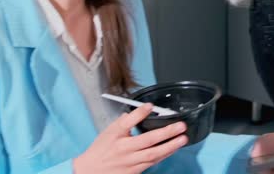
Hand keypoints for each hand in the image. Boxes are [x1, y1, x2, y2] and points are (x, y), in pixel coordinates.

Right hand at [73, 103, 187, 173]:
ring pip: (153, 154)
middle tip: (180, 126)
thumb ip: (124, 121)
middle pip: (147, 140)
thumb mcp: (109, 131)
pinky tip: (173, 149)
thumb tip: (141, 111)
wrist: (91, 171)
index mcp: (115, 136)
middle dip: (166, 132)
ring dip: (170, 146)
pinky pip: (151, 163)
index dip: (140, 113)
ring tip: (183, 139)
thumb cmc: (101, 150)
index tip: (151, 105)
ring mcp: (129, 162)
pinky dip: (163, 155)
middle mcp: (123, 149)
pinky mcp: (134, 171)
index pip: (127, 122)